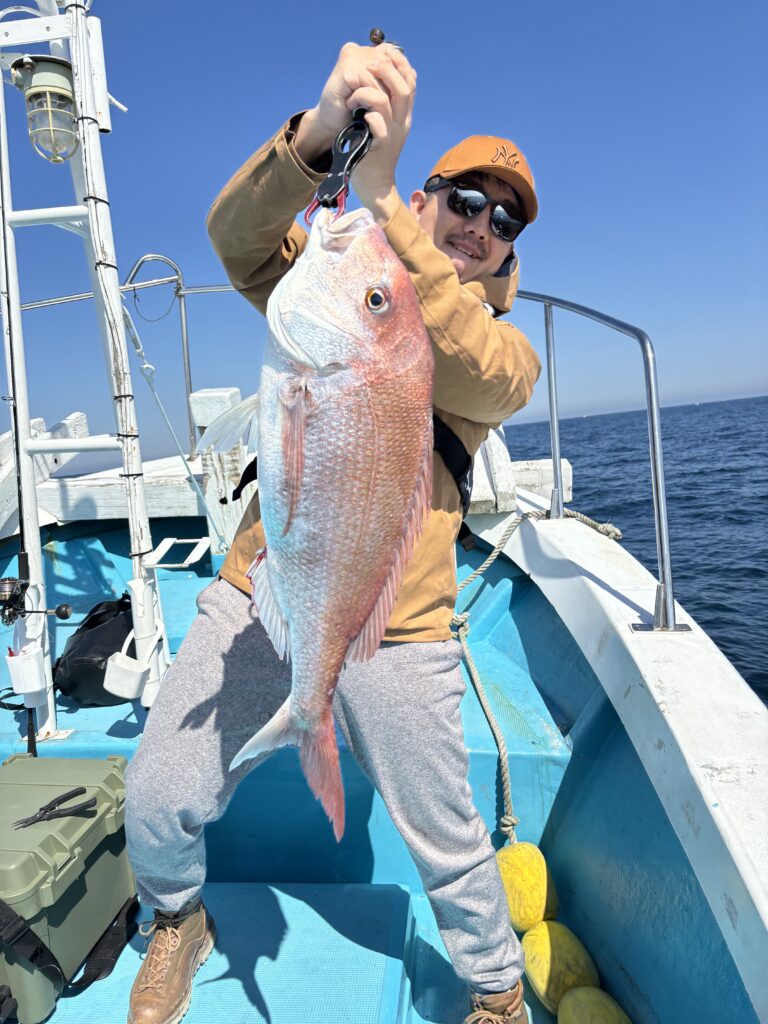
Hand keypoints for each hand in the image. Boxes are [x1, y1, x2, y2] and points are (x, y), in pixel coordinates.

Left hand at [294, 42, 415, 214]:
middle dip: (387, 69)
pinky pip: (378, 124)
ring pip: (389, 101)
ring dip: (369, 91)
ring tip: (355, 95)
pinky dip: (367, 114)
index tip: (383, 54)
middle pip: (405, 86)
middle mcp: (402, 123)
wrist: (375, 185)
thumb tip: (376, 80)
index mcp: (404, 115)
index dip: (399, 63)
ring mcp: (393, 134)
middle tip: (369, 65)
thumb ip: (383, 105)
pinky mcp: (380, 146)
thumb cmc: (373, 154)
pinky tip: (356, 114)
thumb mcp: (383, 125)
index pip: (411, 80)